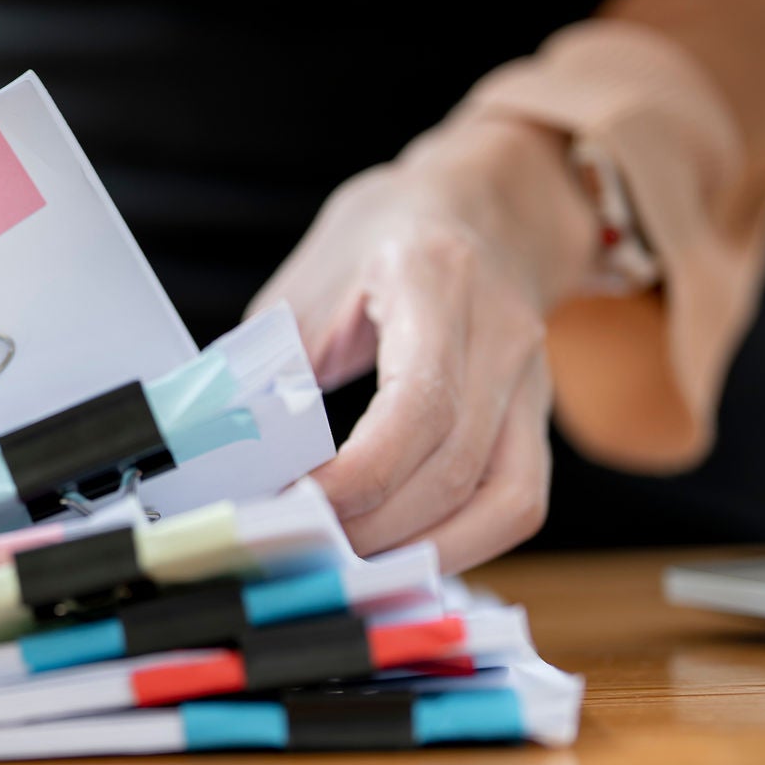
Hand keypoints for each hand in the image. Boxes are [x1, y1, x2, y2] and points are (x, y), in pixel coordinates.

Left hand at [249, 117, 600, 570]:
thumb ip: (274, 360)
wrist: (487, 202)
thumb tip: (225, 446)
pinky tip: (405, 551)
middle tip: (303, 545)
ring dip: (424, 550)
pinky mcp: (539, 417)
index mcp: (435, 280)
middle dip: (375, 526)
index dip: (359, 475)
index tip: (295, 502)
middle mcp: (502, 334)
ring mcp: (535, 380)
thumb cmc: (386, 236)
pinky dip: (464, 542)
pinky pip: (519, 502)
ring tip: (351, 562)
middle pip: (456, 466)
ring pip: (506, 500)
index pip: (419, 405)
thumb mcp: (313, 278)